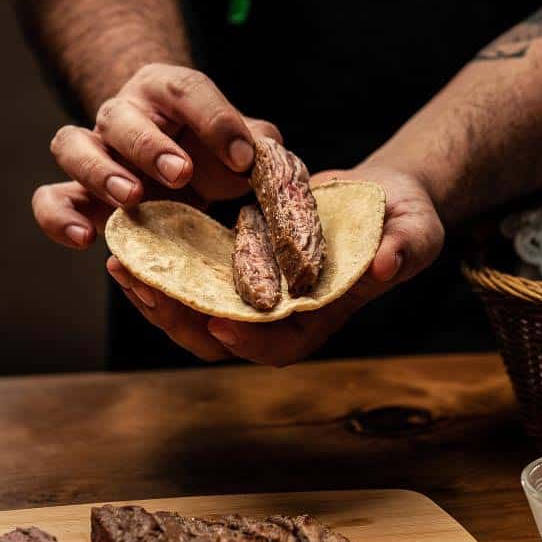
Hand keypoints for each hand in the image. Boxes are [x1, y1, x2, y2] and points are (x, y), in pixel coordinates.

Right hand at [35, 63, 279, 248]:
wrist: (175, 164)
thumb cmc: (212, 152)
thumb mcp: (242, 143)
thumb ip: (260, 145)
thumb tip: (270, 158)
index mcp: (169, 92)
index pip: (187, 90)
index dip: (215, 120)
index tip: (243, 158)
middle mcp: (124, 114)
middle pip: (122, 116)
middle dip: (150, 145)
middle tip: (181, 174)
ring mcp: (94, 151)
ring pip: (71, 145)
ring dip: (100, 171)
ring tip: (131, 198)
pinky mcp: (76, 192)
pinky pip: (49, 197)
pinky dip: (58, 216)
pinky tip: (85, 238)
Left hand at [104, 164, 444, 365]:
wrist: (383, 196)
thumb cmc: (405, 219)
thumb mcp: (417, 229)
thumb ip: (405, 248)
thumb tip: (385, 265)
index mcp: (322, 315)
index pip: (281, 345)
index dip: (250, 342)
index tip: (219, 324)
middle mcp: (282, 311)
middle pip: (223, 337)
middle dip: (181, 321)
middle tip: (145, 290)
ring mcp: (256, 288)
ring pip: (196, 308)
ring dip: (158, 294)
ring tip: (124, 267)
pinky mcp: (237, 258)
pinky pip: (192, 271)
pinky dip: (163, 261)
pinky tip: (133, 239)